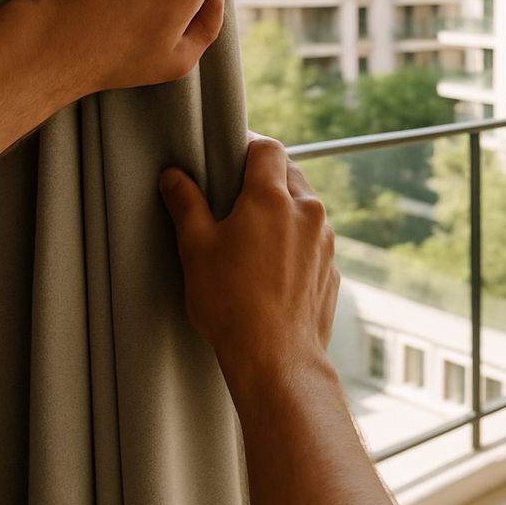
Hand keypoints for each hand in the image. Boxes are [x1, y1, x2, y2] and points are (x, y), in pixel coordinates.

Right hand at [160, 135, 338, 381]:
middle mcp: (307, 211)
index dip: (248, 145)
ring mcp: (324, 241)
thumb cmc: (232, 304)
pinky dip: (295, 242)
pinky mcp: (332, 269)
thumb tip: (174, 176)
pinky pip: (313, 242)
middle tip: (235, 196)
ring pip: (305, 208)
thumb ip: (185, 204)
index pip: (267, 148)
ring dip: (283, 210)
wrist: (276, 359)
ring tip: (252, 235)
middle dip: (264, 178)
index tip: (231, 155)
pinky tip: (272, 267)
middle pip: (289, 174)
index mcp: (272, 198)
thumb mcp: (196, 248)